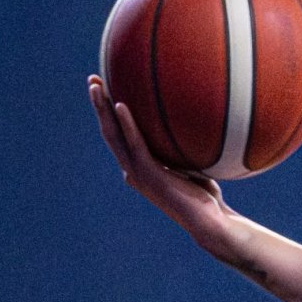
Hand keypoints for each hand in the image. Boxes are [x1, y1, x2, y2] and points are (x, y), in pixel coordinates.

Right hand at [87, 78, 231, 249]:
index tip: (105, 88)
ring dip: (103, 109)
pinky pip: (136, 144)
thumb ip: (185, 147)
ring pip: (114, 136)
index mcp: (139, 167)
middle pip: (109, 131)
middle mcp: (132, 170)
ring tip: (95, 86)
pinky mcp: (150, 176)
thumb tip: (196, 121)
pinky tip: (120, 105)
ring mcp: (138, 173)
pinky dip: (127, 124)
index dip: (109, 112)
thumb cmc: (206, 197)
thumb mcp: (192, 165)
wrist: (210, 222)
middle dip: (98, 105)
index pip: (118, 135)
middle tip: (91, 79)